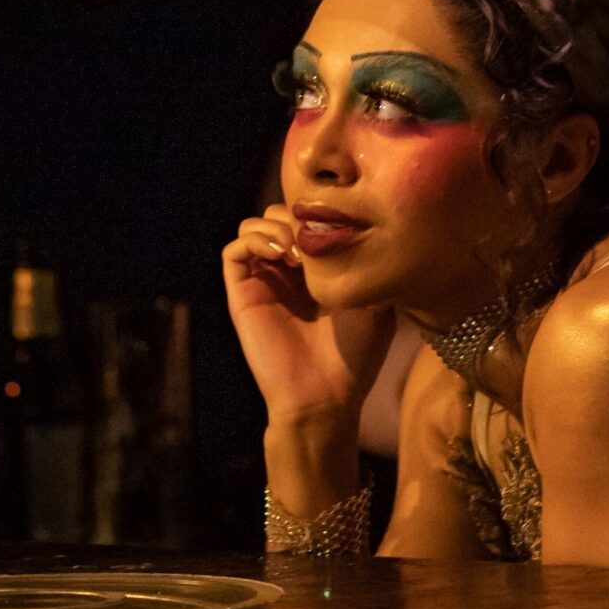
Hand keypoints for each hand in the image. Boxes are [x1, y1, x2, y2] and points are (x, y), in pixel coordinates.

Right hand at [221, 204, 396, 426]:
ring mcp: (263, 283)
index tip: (339, 228)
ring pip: (252, 227)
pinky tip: (283, 255)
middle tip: (316, 239)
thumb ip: (366, 264)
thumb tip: (363, 227)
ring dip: (274, 225)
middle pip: (276, 215)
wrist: (325, 394)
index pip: (306, 220)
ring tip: (299, 250)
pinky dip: (254, 240)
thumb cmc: (355, 355)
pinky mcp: (242, 295)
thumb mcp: (376, 301)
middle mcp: (286, 273)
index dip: (317, 214)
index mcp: (316, 272)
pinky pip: (233, 251)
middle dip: (295, 215)